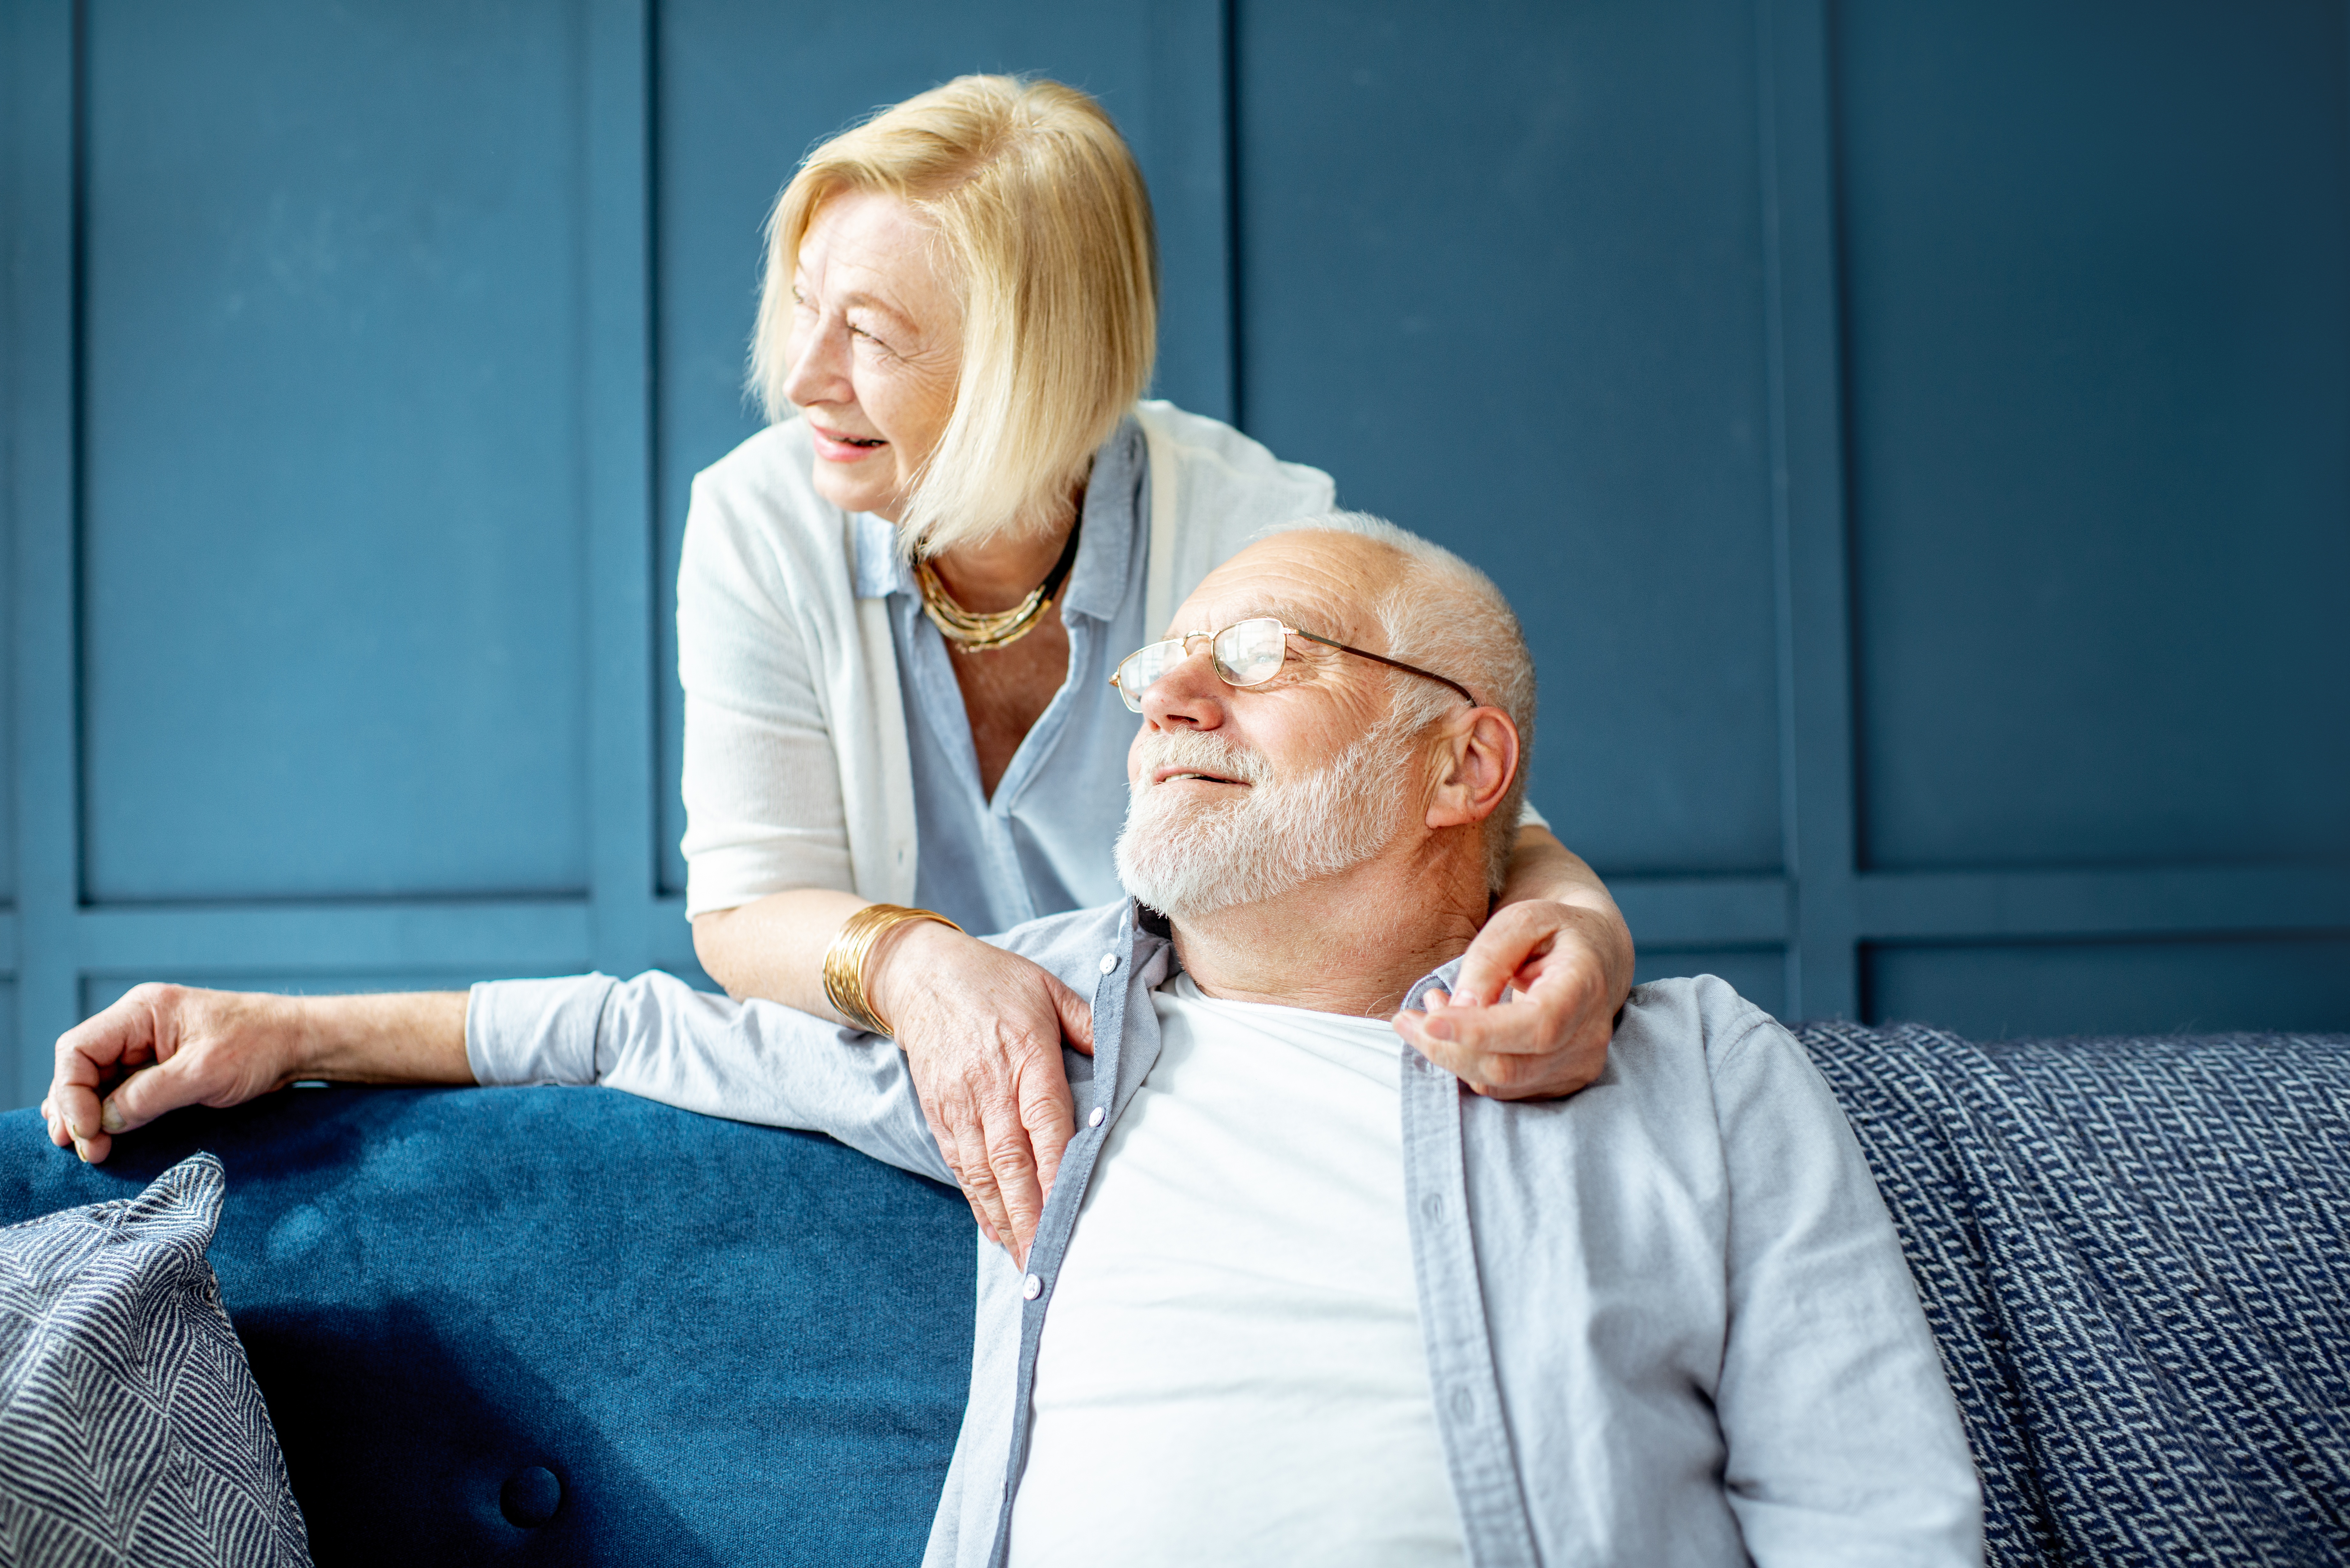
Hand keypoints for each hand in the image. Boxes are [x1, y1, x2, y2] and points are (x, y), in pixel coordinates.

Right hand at [41, 984, 299, 1163]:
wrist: (298, 1042)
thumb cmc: (260, 1045)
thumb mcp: (204, 1072)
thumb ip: (149, 1096)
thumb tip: (102, 1123)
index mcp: (142, 1012)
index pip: (77, 1050)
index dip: (71, 1093)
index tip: (87, 1131)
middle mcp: (137, 1026)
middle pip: (80, 1067)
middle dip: (73, 1108)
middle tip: (81, 1149)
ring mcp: (147, 1047)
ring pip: (96, 1081)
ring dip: (86, 1114)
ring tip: (84, 1148)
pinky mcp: (160, 1067)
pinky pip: (120, 1089)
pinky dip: (107, 1112)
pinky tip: (98, 1133)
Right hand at [865, 922, 1095, 1264]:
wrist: (920, 975)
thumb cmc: (994, 981)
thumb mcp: (1048, 988)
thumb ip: (1089, 1022)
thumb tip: (1124, 1051)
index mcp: (1025, 1055)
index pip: (1045, 1121)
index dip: (1056, 1169)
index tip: (1071, 1210)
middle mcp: (990, 1088)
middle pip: (1012, 1161)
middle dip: (1031, 1215)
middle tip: (1050, 1260)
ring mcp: (960, 1105)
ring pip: (985, 1173)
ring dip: (1006, 1221)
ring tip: (1027, 1261)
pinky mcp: (940, 1115)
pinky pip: (961, 1167)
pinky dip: (979, 1204)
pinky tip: (997, 1232)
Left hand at [1390, 900, 1628, 1098]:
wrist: (1593, 957)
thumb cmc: (1552, 932)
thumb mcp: (1521, 921)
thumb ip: (1490, 959)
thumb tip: (1457, 1010)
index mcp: (1585, 987)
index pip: (1537, 1026)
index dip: (1480, 1032)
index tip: (1429, 1021)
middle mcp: (1589, 1037)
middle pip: (1509, 1066)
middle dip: (1446, 1049)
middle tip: (1404, 1019)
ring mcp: (1577, 1067)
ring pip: (1499, 1083)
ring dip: (1449, 1056)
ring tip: (1428, 1014)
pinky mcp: (1559, 1084)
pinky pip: (1502, 1088)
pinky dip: (1466, 1065)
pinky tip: (1451, 1032)